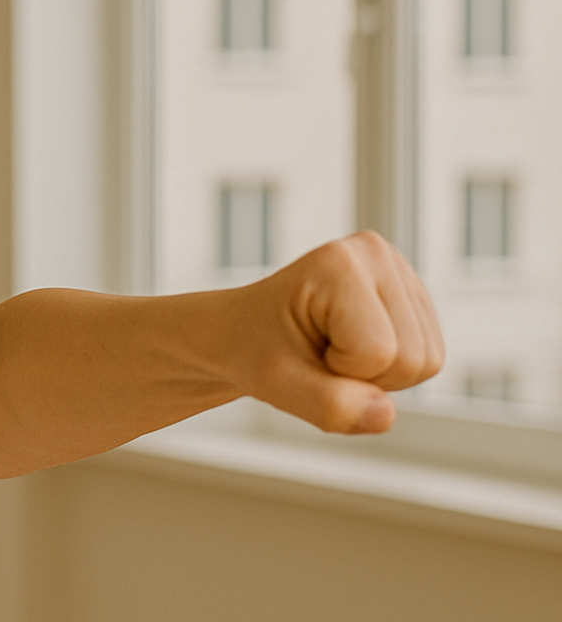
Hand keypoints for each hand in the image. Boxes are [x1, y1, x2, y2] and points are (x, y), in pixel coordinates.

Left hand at [228, 231, 442, 433]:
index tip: (304, 350)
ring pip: (428, 360)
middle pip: (414, 359)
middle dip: (365, 376)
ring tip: (333, 349)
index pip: (379, 353)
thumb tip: (386, 416)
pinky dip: (390, 367)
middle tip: (318, 354)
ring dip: (379, 374)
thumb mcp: (277, 383)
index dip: (341, 371)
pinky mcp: (411, 292)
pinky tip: (353, 346)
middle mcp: (377, 254)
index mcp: (338, 263)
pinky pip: (429, 357)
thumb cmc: (253, 349)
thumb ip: (329, 404)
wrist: (242, 332)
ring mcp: (399, 270)